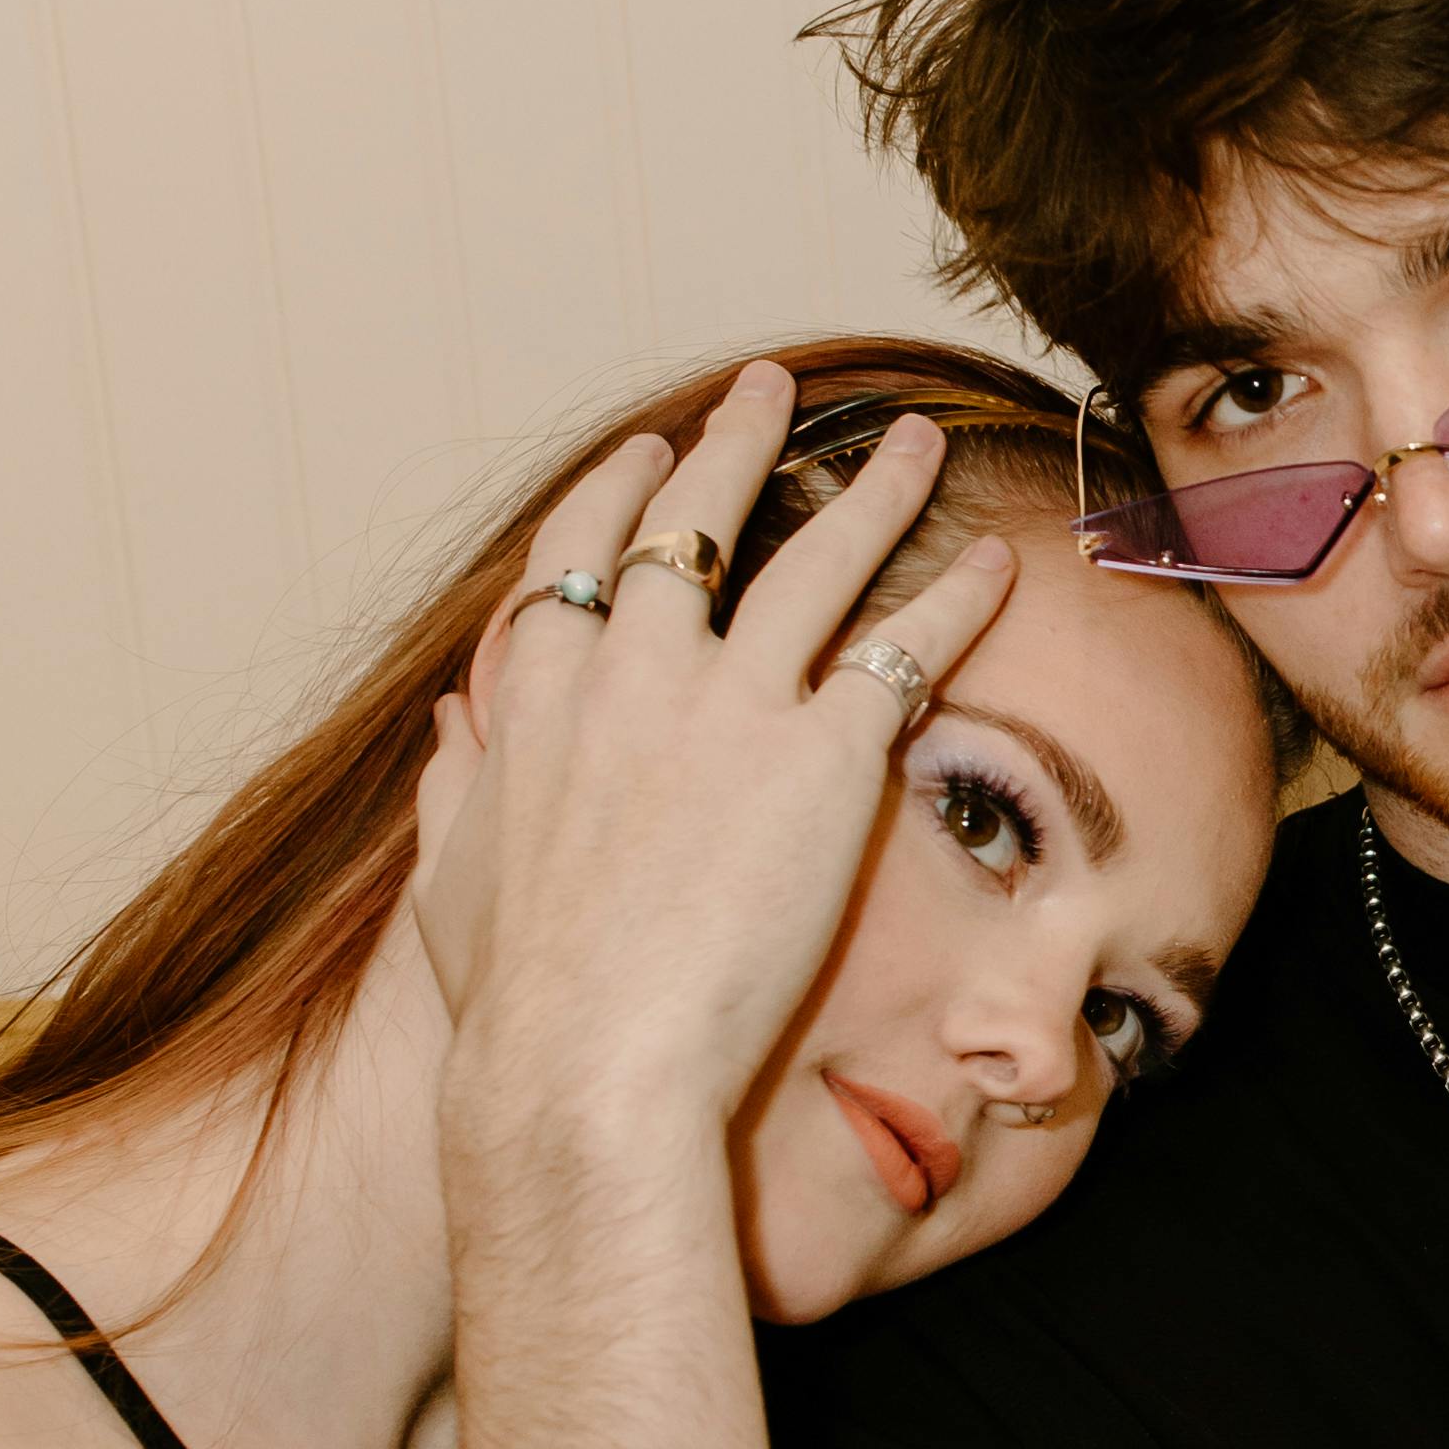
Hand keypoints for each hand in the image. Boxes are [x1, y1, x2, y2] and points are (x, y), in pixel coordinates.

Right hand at [428, 375, 1016, 1168]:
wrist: (588, 1060)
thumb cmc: (516, 1002)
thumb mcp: (450, 881)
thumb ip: (453, 788)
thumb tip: (449, 728)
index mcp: (541, 697)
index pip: (578, 553)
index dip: (617, 493)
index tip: (648, 454)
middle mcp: (636, 673)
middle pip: (692, 524)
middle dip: (734, 441)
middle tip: (769, 388)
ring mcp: (732, 705)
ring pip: (814, 559)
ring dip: (874, 489)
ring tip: (916, 439)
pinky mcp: (824, 757)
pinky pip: (904, 653)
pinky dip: (956, 600)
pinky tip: (999, 566)